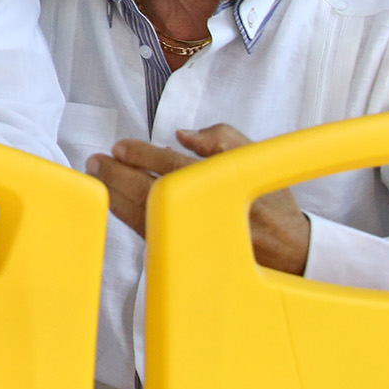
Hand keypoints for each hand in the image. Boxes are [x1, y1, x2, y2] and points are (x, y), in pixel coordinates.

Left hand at [87, 128, 308, 272]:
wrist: (290, 251)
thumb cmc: (270, 201)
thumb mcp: (254, 156)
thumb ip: (219, 136)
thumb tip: (181, 135)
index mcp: (222, 186)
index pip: (172, 168)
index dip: (142, 156)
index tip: (120, 147)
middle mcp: (204, 214)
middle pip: (150, 194)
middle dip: (118, 176)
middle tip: (97, 161)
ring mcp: (193, 237)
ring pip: (145, 217)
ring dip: (116, 196)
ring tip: (100, 177)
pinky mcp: (188, 253)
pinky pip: (150, 233)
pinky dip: (129, 216)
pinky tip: (116, 201)